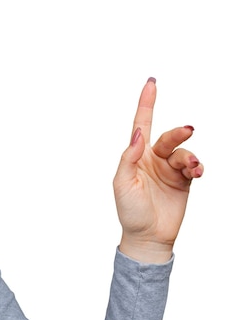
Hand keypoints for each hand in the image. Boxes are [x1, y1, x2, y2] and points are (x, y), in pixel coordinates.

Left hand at [113, 78, 203, 262]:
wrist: (147, 236)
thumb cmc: (129, 211)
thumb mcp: (122, 183)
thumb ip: (128, 157)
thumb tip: (137, 133)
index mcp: (135, 156)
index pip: (141, 124)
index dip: (146, 103)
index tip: (151, 82)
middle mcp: (152, 159)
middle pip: (168, 137)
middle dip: (179, 132)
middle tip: (189, 130)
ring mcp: (169, 169)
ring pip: (183, 151)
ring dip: (190, 156)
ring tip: (192, 167)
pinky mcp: (183, 181)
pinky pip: (194, 165)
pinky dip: (197, 165)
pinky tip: (197, 171)